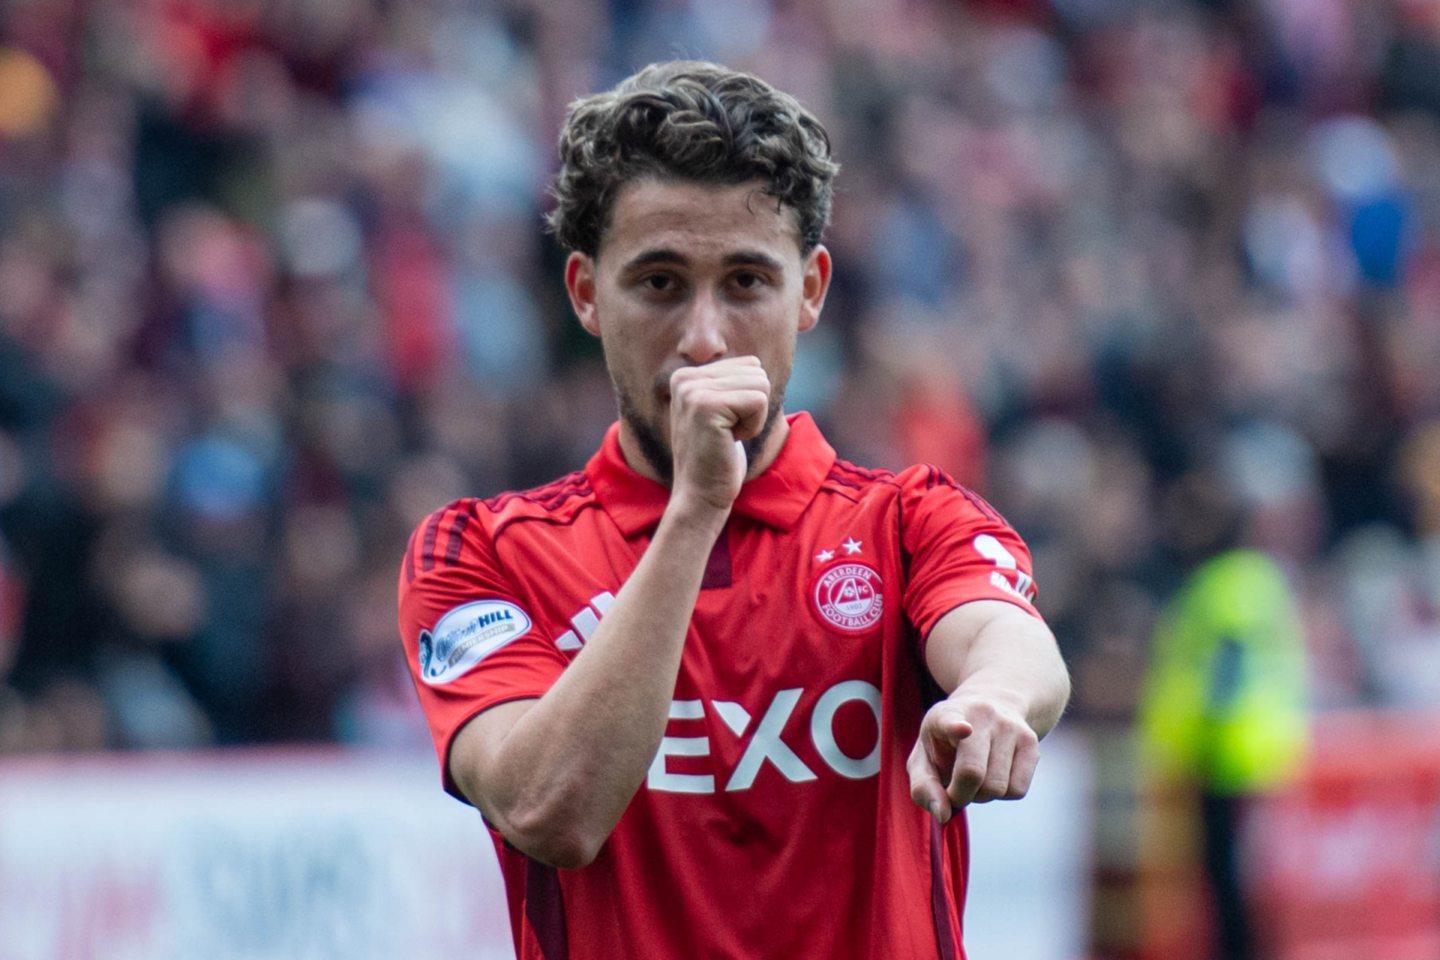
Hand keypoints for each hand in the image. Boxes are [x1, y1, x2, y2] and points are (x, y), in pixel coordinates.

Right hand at [667, 356, 769, 511]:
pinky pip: (759, 401)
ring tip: (727, 437)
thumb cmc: (717, 457)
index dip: (748, 399)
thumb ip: (731, 384)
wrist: (699, 496)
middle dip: (753, 407)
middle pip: (757, 371)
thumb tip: (756, 363)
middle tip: (727, 434)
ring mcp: (692, 391)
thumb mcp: (721, 412)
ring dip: (754, 418)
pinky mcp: (706, 406)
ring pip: (760, 384)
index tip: (725, 425)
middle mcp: (685, 378)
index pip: (749, 364)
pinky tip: (729, 441)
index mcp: (686, 376)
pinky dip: (753, 427)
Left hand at [906, 694, 1039, 823]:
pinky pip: (1018, 790)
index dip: (955, 727)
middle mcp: (981, 715)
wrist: (990, 707)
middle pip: (973, 772)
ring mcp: (1009, 726)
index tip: (963, 729)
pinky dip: (1003, 795)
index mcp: (945, 714)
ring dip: (982, 796)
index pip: (950, 721)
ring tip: (976, 778)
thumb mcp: (924, 758)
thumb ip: (923, 787)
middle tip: (955, 790)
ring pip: (997, 787)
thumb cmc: (947, 743)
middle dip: (961, 795)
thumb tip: (943, 814)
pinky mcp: (1031, 741)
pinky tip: (995, 776)